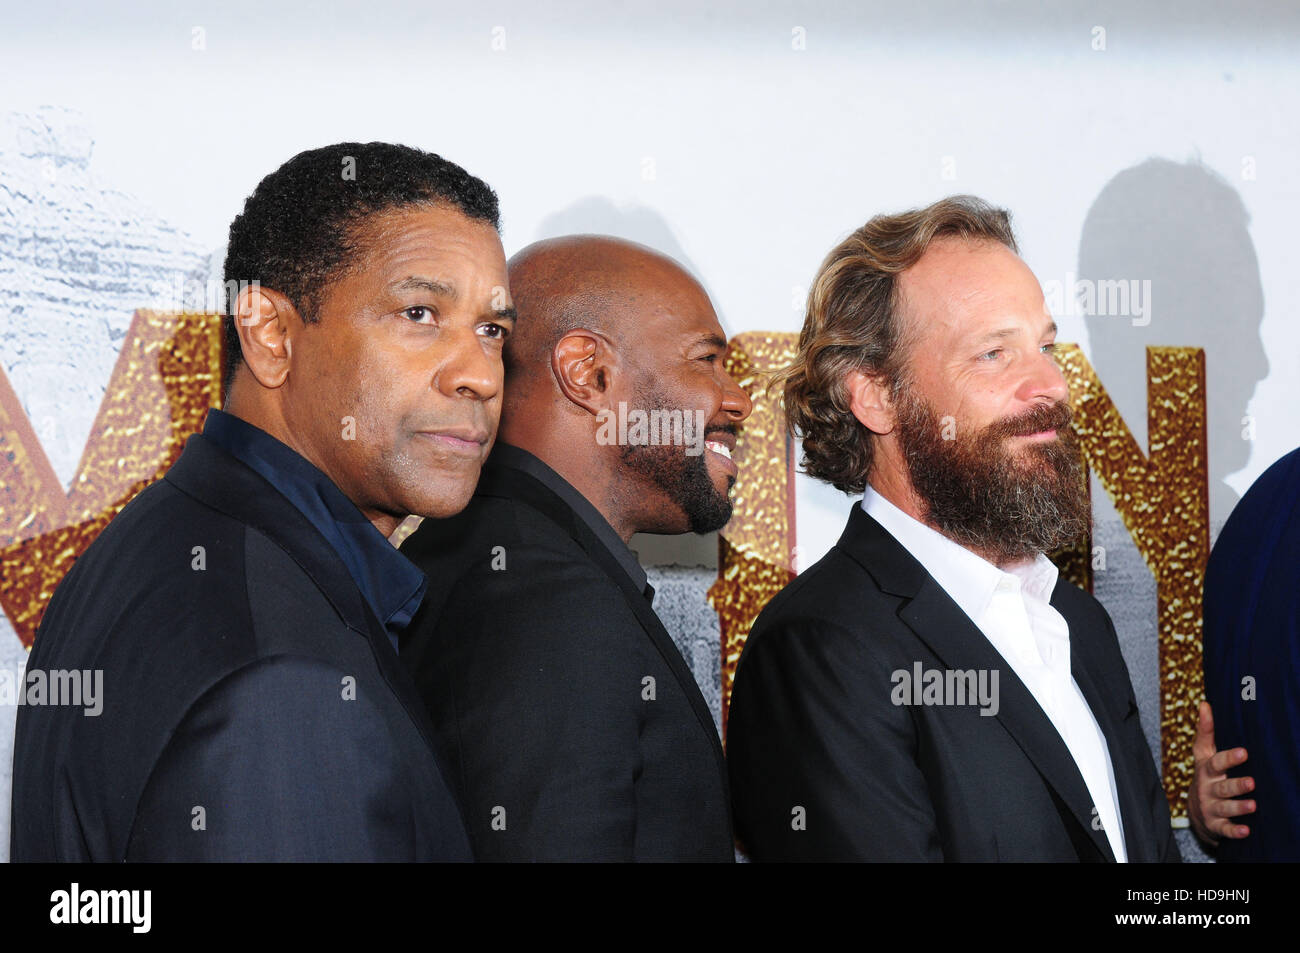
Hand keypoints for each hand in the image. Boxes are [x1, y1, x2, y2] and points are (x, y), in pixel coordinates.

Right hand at [1188, 701, 1255, 845]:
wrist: (1197, 810)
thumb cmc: (1208, 776)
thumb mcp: (1203, 754)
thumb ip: (1206, 731)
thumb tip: (1204, 703)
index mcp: (1206, 770)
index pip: (1215, 762)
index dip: (1229, 758)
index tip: (1244, 752)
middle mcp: (1207, 788)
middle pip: (1221, 786)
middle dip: (1236, 785)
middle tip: (1252, 782)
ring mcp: (1210, 807)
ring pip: (1224, 808)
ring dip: (1238, 807)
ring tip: (1253, 805)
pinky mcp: (1215, 825)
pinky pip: (1225, 829)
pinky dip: (1235, 831)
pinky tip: (1247, 830)